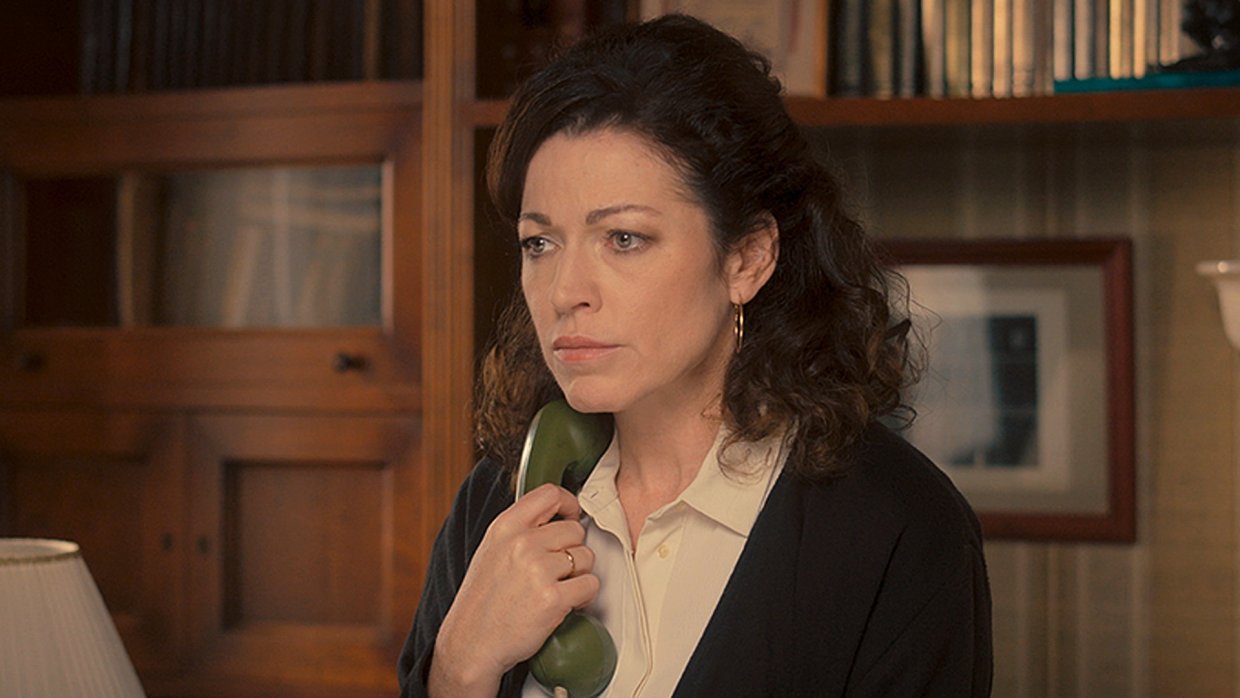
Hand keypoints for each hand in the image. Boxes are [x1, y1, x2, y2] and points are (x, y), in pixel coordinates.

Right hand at [429, 484, 599, 695]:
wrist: (471, 643)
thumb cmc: (483, 600)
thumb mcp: (492, 550)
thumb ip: (521, 529)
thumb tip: (559, 515)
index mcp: (505, 527)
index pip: (549, 494)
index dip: (568, 504)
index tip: (571, 516)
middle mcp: (522, 543)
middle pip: (575, 530)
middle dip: (573, 550)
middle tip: (557, 570)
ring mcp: (538, 570)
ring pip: (587, 557)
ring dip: (579, 574)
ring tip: (556, 588)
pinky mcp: (553, 598)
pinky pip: (590, 584)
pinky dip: (583, 596)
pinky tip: (564, 603)